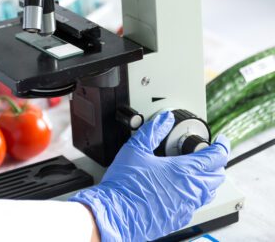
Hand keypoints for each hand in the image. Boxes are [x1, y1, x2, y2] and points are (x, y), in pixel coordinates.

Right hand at [70, 111, 228, 241]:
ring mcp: (188, 206)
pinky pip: (196, 205)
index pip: (216, 157)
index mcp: (184, 170)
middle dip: (217, 163)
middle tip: (207, 155)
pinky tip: (180, 189)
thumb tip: (164, 119)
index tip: (221, 141)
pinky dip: (194, 194)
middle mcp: (191, 189)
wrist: (116, 213)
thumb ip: (153, 131)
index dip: (222, 146)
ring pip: (209, 192)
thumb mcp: (136, 149)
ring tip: (196, 171)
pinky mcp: (180, 218)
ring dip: (207, 180)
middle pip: (218, 175)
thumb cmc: (125, 185)